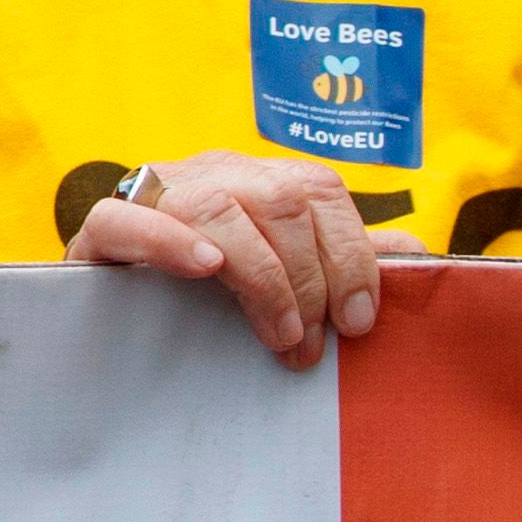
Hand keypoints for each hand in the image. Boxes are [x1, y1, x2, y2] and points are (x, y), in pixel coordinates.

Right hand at [67, 151, 403, 369]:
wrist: (122, 329)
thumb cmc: (222, 304)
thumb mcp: (293, 281)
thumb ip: (346, 264)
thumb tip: (419, 256)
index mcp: (260, 180)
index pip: (319, 189)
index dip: (350, 253)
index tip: (357, 322)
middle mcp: (211, 174)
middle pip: (278, 198)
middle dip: (308, 279)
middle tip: (309, 347)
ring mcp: (154, 195)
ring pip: (217, 205)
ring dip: (261, 277)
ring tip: (276, 338)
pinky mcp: (101, 229)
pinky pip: (128, 215)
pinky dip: (170, 238)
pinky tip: (205, 266)